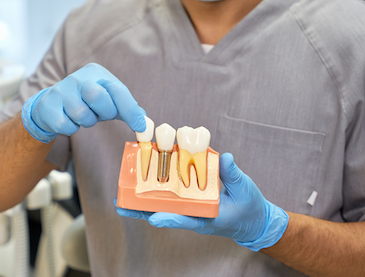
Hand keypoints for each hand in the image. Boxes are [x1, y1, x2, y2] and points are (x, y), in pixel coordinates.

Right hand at [22, 63, 145, 142]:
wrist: (50, 106)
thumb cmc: (85, 103)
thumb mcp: (107, 101)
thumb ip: (127, 109)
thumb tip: (145, 122)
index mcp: (95, 72)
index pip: (117, 89)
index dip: (130, 109)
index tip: (140, 126)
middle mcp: (77, 77)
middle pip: (98, 96)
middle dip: (104, 112)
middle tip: (100, 114)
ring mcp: (60, 90)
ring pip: (81, 114)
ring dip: (86, 122)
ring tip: (82, 116)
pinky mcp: (48, 106)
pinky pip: (67, 125)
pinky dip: (71, 128)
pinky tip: (68, 120)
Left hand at [116, 153, 288, 250]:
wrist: (254, 219)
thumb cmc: (249, 207)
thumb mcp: (244, 190)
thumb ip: (233, 174)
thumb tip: (224, 158)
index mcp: (208, 217)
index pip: (186, 219)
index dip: (170, 219)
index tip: (154, 218)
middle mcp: (194, 214)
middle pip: (165, 214)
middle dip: (143, 211)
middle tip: (121, 206)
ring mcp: (190, 209)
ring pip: (163, 207)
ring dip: (143, 203)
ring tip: (122, 198)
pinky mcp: (190, 202)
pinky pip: (170, 199)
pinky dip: (156, 192)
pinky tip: (141, 184)